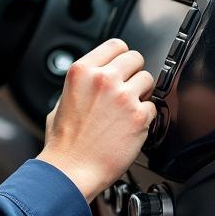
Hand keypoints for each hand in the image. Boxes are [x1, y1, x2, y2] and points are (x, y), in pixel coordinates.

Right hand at [38, 39, 155, 202]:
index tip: (122, 67)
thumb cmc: (64, 143)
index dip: (121, 57)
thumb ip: (82, 85)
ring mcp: (123, 96)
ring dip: (141, 94)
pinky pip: (153, 107)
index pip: (116, 45)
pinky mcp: (139, 116)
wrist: (71, 170)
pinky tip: (129, 127)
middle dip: (133, 74)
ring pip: (148, 80)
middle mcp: (103, 79)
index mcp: (82, 71)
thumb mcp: (62, 101)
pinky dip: (145, 117)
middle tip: (126, 91)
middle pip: (136, 58)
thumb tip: (96, 79)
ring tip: (127, 111)